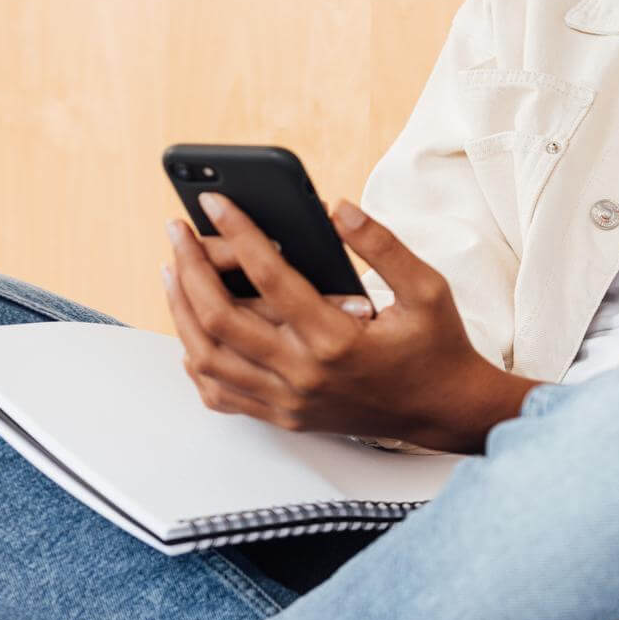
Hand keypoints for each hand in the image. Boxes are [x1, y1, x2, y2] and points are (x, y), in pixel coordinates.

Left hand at [162, 194, 538, 451]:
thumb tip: (338, 209)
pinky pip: (218, 393)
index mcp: (338, 340)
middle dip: (191, 268)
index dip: (238, 233)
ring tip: (174, 272)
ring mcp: (288, 401)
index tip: (216, 204)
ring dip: (182, 312)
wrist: (444, 410)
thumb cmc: (437, 346)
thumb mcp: (427, 288)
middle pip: (220, 319)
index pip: (270, 278)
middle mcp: (304, 375)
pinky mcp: (283, 416)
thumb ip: (383, 246)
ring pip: (207, 358)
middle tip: (177, 233)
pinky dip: (196, 359)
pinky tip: (193, 328)